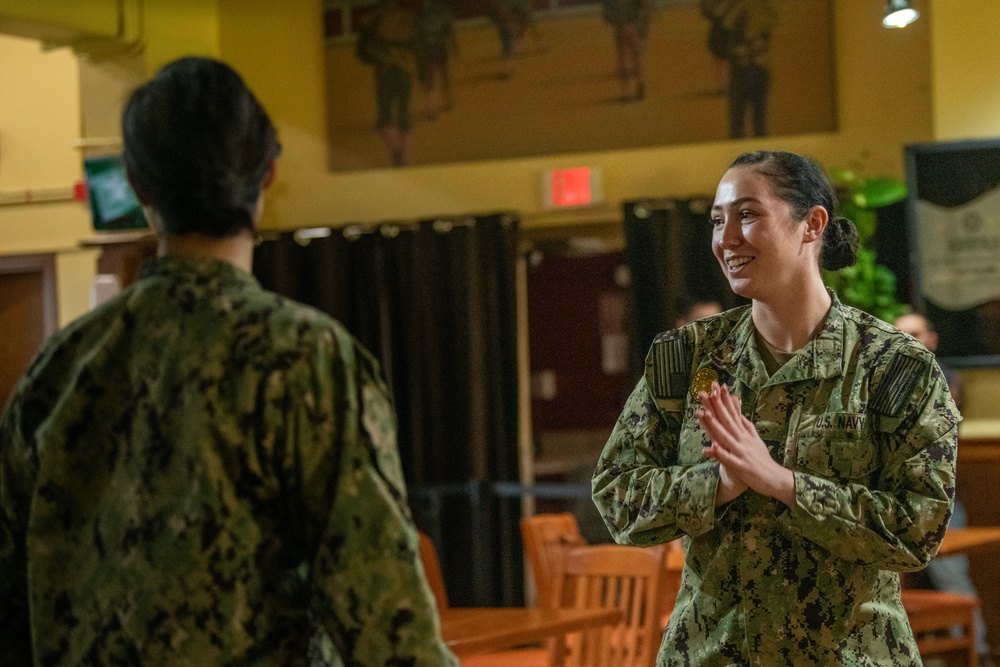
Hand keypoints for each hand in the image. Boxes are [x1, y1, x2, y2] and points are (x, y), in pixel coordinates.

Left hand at [696, 382, 794, 507]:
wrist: (776, 479)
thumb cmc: (762, 459)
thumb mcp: (754, 439)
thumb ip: (745, 425)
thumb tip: (738, 411)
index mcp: (744, 433)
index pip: (732, 413)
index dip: (724, 400)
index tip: (717, 385)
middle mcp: (742, 439)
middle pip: (727, 420)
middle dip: (717, 405)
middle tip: (707, 391)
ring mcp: (741, 452)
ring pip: (725, 436)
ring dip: (714, 425)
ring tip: (704, 413)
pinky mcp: (741, 466)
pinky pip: (728, 459)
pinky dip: (720, 453)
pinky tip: (710, 447)